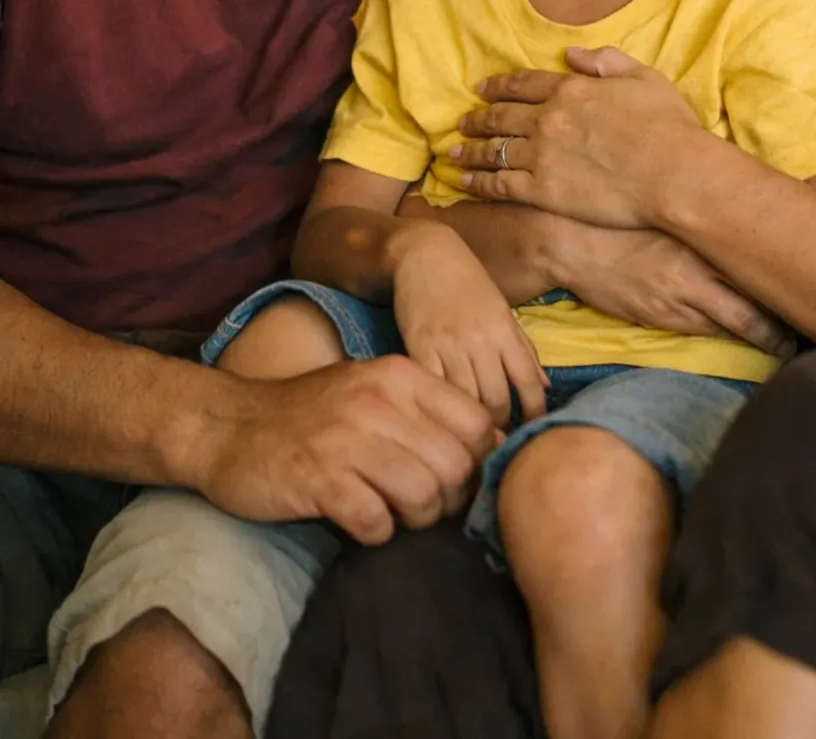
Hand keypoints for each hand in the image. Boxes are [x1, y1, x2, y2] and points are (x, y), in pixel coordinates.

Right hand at [194, 355, 494, 544]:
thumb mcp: (373, 392)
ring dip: (414, 520)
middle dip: (448, 500)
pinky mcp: (318, 478)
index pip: (478, 425)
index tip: (455, 480)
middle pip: (456, 467)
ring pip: (424, 497)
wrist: (227, 426)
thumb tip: (495, 443)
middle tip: (423, 506)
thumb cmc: (311, 415)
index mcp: (400, 376)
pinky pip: (376, 522)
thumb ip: (428, 411)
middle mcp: (379, 400)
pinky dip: (375, 533)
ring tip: (391, 513)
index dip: (478, 462)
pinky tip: (358, 520)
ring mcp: (347, 439)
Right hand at [390, 222, 547, 426]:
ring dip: (469, 423)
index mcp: (504, 329)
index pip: (527, 382)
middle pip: (495, 400)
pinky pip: (433, 388)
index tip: (531, 432)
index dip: (533, 413)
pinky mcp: (418, 347)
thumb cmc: (467, 282)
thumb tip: (544, 386)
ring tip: (470, 437)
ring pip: (465, 400)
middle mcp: (480, 339)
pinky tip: (441, 420)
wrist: (425, 253)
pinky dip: (439, 408)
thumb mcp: (502, 310)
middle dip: (499, 426)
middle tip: (495, 440)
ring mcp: (448, 344)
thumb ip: (523, 349)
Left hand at [452, 47, 704, 227]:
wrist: (675, 176)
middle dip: (478, 118)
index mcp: (571, 89)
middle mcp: (549, 118)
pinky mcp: (543, 191)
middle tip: (463, 121)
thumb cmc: (670, 127)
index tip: (482, 89)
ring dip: (471, 149)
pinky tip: (464, 182)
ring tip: (454, 152)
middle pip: (501, 115)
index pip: (523, 83)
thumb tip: (571, 53)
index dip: (499, 85)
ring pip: (494, 150)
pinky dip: (478, 182)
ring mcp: (543, 155)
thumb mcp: (645, 77)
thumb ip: (606, 61)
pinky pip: (500, 184)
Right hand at [558, 223, 795, 358]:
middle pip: (755, 306)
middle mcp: (697, 270)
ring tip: (788, 346)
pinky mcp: (660, 316)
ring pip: (735, 324)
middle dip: (784, 327)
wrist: (570, 239)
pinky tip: (743, 342)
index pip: (758, 263)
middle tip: (808, 334)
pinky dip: (727, 338)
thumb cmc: (621, 215)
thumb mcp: (668, 207)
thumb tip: (741, 216)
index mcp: (702, 236)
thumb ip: (705, 217)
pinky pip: (703, 333)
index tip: (811, 287)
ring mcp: (679, 298)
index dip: (787, 282)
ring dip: (763, 336)